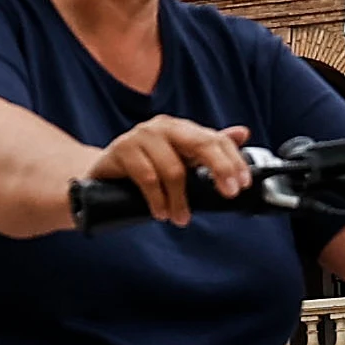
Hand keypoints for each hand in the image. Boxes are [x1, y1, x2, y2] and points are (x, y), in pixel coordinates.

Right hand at [76, 117, 253, 227]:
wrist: (102, 175)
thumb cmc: (145, 169)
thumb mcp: (180, 162)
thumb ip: (209, 150)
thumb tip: (243, 133)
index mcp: (181, 128)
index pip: (215, 138)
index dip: (233, 160)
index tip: (242, 184)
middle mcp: (163, 127)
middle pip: (200, 144)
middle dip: (220, 169)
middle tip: (228, 194)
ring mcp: (141, 136)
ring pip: (173, 169)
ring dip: (180, 200)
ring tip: (181, 218)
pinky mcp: (121, 150)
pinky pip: (147, 178)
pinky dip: (158, 200)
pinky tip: (160, 212)